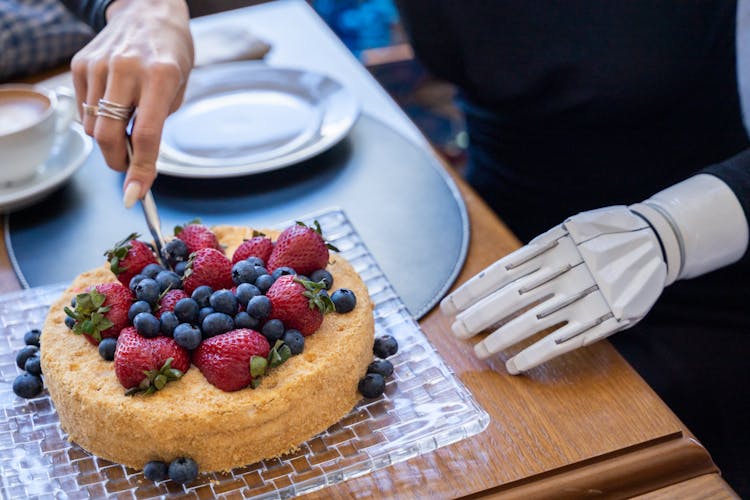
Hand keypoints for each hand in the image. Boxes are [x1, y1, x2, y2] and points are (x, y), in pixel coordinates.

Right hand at [70, 0, 193, 204]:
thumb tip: (136, 161)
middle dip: (117, 162)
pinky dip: (97, 117)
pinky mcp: (81, 63)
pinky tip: (114, 100)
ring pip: (92, 125)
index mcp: (160, 76)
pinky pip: (84, 109)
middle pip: (108, 135)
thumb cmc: (171, 55)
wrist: (149, 11)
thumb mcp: (179, 87)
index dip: (141, 170)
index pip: (146, 135)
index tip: (137, 194)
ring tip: (126, 119)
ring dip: (108, 137)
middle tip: (127, 168)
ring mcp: (99, 65)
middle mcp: (126, 69)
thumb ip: (158, 122)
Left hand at [441, 206, 666, 373]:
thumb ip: (536, 253)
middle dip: (478, 317)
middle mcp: (563, 273)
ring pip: (531, 323)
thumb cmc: (602, 235)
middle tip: (455, 331)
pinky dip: (535, 355)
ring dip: (500, 339)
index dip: (473, 291)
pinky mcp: (602, 320)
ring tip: (478, 351)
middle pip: (509, 299)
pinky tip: (513, 365)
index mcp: (551, 248)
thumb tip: (496, 277)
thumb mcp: (568, 231)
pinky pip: (562, 342)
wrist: (656, 239)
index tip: (450, 305)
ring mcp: (582, 298)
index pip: (500, 273)